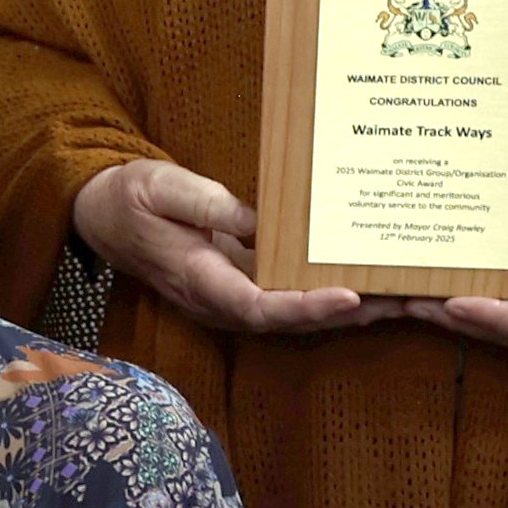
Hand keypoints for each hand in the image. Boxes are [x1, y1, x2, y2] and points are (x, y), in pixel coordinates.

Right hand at [72, 157, 391, 337]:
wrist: (102, 216)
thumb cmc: (131, 197)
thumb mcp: (160, 186)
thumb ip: (207, 204)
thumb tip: (257, 222)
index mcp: (198, 278)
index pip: (259, 306)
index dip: (306, 307)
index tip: (350, 295)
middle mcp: (219, 300)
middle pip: (291, 322)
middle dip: (348, 314)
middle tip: (404, 299)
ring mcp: (232, 297)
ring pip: (297, 318)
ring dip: (350, 313)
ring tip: (404, 298)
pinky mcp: (242, 287)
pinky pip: (291, 300)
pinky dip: (331, 298)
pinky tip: (371, 285)